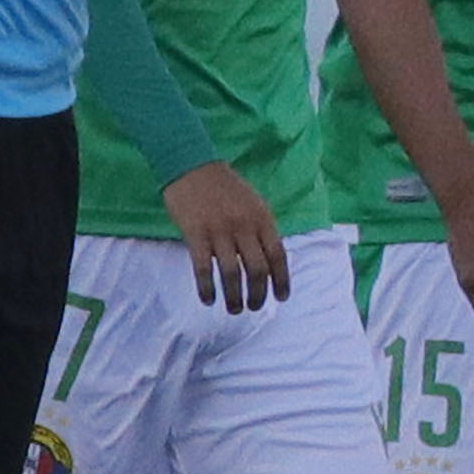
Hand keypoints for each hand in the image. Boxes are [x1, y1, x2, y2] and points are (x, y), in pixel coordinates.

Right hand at [166, 161, 290, 313]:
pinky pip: (204, 268)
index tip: (282, 297)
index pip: (278, 256)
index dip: (282, 280)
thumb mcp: (253, 203)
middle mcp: (244, 226)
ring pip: (232, 274)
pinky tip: (208, 300)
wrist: (192, 165)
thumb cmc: (224, 186)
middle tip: (253, 307)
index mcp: (262, 218)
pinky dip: (207, 288)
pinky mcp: (196, 234)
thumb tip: (271, 261)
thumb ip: (262, 229)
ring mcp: (219, 231)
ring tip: (234, 309)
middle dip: (258, 294)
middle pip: (257, 270)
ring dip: (234, 297)